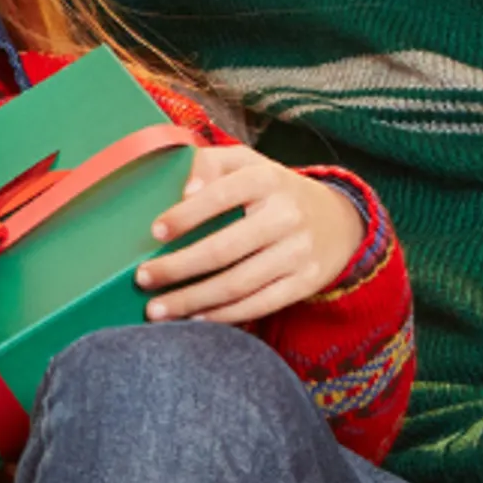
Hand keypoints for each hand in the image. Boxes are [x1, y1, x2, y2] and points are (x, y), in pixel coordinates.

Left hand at [137, 148, 361, 325]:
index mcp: (266, 179)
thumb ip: (210, 164)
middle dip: (177, 268)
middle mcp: (285, 215)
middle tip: (143, 278)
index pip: (219, 196)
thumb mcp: (247, 164)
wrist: (339, 220)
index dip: (185, 216)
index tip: (155, 232)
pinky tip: (194, 318)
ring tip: (157, 309)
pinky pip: (258, 304)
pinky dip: (223, 315)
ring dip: (192, 300)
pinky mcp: (305, 282)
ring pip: (237, 284)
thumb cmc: (273, 191)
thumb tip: (184, 191)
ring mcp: (298, 252)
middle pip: (223, 249)